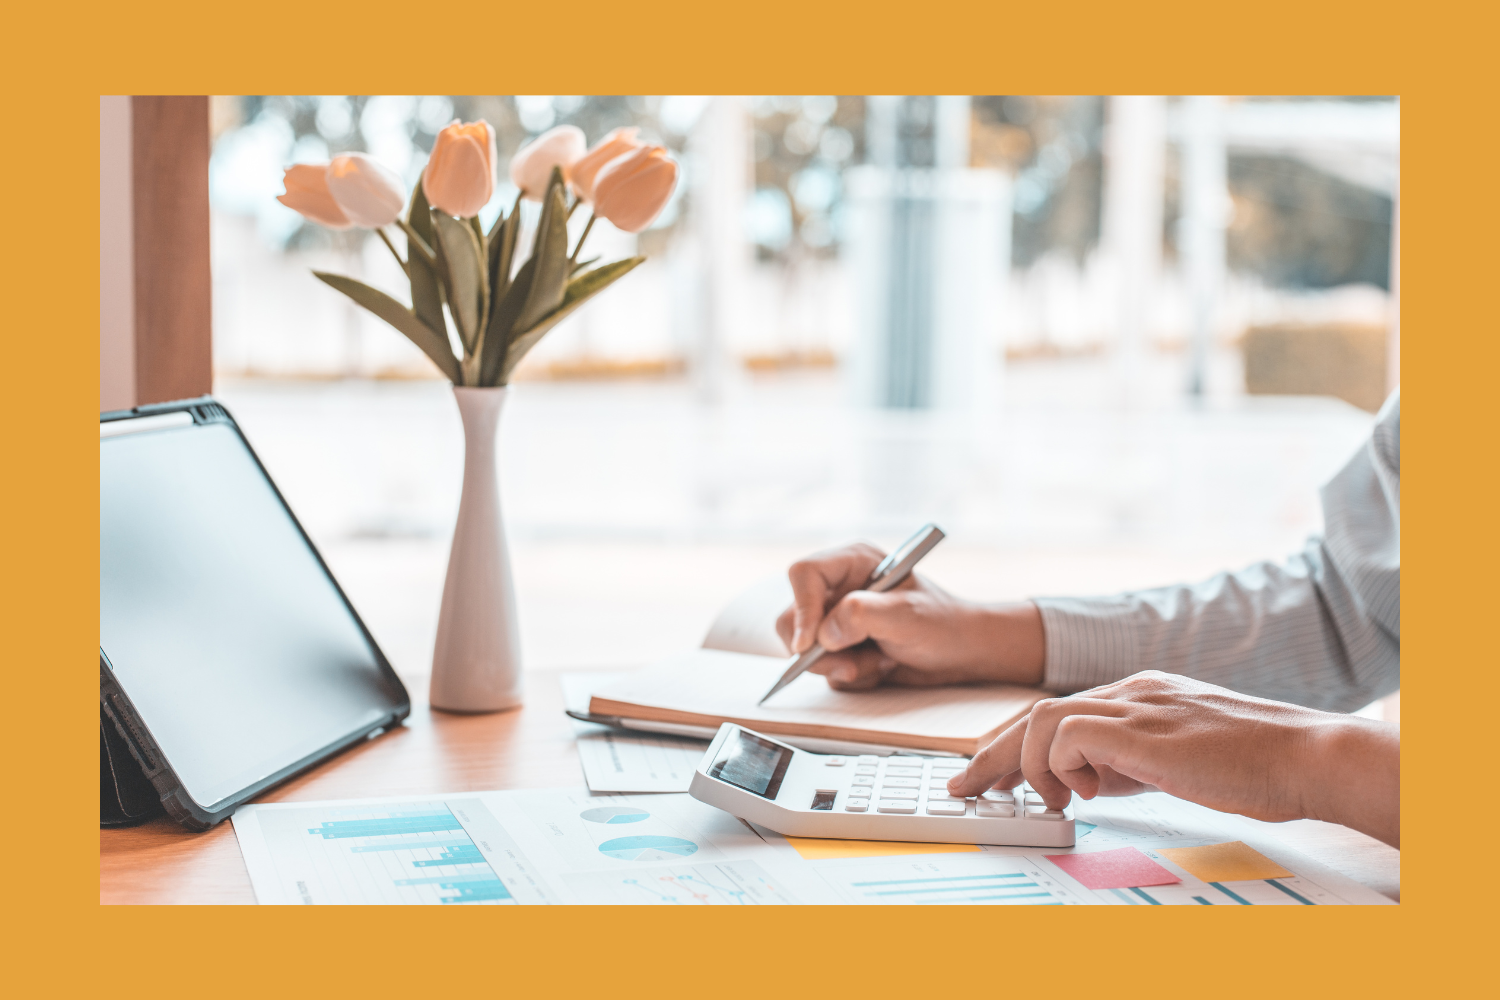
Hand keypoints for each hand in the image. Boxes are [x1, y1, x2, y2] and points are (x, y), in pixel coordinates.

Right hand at [773, 542, 1044, 689]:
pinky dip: (850, 676)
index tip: (809, 643)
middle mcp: (838, 587)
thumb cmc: (944, 625)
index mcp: (852, 562)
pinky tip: (880, 666)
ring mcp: (836, 618)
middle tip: (851, 666)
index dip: (801, 607)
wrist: (962, 654)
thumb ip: (863, 616)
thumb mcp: (907, 616)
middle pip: (792, 616)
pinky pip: (823, 669)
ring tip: (880, 661)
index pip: (804, 574)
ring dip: (840, 665)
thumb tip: (823, 633)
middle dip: (819, 650)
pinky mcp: (840, 646)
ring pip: (803, 649)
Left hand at [947, 670, 1400, 846]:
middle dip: (990, 753)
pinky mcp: (1140, 726)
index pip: (1055, 711)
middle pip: (1032, 711)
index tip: (987, 774)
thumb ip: (1130, 762)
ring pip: (1039, 719)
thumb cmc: (1257, 765)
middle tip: (964, 787)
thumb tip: (1088, 781)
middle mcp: (1129, 690)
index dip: (1012, 743)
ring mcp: (1134, 704)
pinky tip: (1082, 794)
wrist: (1308, 754)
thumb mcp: (1177, 761)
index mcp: (1138, 694)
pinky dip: (1059, 767)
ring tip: (1045, 802)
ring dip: (1026, 766)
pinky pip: (1065, 736)